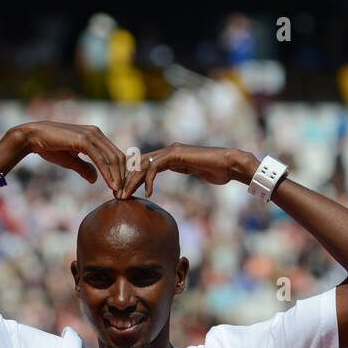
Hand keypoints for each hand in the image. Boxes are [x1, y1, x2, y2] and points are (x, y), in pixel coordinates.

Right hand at [14, 121, 126, 196]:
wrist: (33, 138)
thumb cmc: (50, 147)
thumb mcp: (71, 160)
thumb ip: (84, 167)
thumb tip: (95, 179)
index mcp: (95, 136)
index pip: (115, 155)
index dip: (120, 173)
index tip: (120, 190)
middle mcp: (96, 133)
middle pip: (118, 157)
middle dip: (122, 177)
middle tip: (123, 195)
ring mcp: (91, 135)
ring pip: (112, 159)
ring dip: (117, 178)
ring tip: (119, 194)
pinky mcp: (84, 140)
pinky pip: (101, 159)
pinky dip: (108, 174)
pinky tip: (112, 186)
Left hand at [120, 144, 257, 198]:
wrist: (230, 164)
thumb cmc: (217, 171)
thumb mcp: (193, 171)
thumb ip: (181, 170)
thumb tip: (177, 174)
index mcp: (170, 155)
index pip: (144, 166)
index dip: (132, 179)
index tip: (125, 194)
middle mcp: (168, 150)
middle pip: (139, 164)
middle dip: (126, 180)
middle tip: (118, 196)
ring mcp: (172, 150)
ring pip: (143, 164)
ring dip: (132, 181)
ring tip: (125, 196)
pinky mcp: (176, 154)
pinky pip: (155, 166)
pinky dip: (148, 180)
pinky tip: (147, 193)